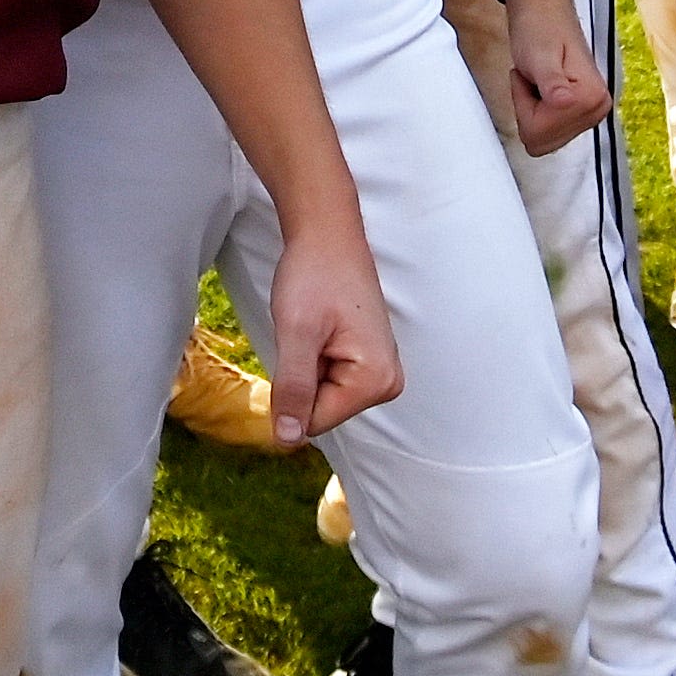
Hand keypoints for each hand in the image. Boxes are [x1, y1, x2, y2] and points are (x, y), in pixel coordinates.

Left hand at [259, 217, 403, 443]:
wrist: (327, 234)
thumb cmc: (314, 275)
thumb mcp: (296, 332)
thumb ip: (294, 388)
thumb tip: (288, 440)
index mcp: (376, 381)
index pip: (316, 421)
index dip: (290, 393)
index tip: (293, 348)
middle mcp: (387, 382)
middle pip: (322, 410)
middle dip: (300, 378)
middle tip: (305, 333)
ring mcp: (381, 371)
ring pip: (323, 395)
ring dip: (306, 367)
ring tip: (313, 328)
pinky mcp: (369, 361)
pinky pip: (329, 378)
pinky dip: (314, 359)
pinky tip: (320, 329)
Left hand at [504, 0, 612, 155]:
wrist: (543, 9)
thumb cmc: (539, 27)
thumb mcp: (539, 55)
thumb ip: (552, 83)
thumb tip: (564, 102)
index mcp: (591, 97)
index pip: (540, 132)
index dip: (525, 105)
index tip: (532, 78)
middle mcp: (598, 109)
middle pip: (544, 141)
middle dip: (529, 111)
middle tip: (533, 80)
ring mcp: (591, 112)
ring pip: (545, 139)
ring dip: (532, 112)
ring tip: (537, 82)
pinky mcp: (582, 111)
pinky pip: (549, 131)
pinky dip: (537, 112)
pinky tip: (541, 90)